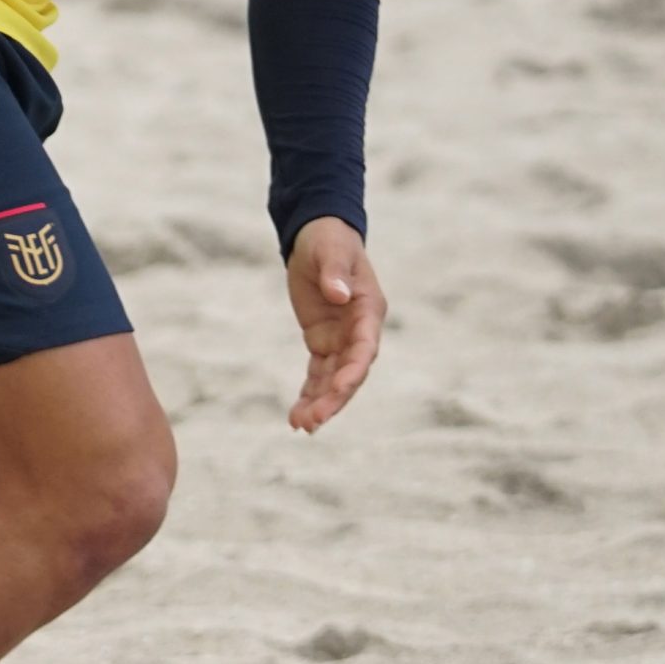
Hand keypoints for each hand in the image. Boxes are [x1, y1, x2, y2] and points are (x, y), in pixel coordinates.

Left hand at [286, 217, 386, 431]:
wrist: (318, 237)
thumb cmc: (330, 241)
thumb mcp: (331, 251)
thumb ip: (335, 273)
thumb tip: (339, 294)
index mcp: (368, 310)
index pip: (365, 348)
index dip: (353, 371)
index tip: (338, 389)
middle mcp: (359, 331)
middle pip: (350, 372)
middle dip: (333, 398)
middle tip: (311, 422)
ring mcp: (341, 340)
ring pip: (332, 379)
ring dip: (319, 403)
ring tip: (299, 426)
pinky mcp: (322, 342)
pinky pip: (317, 374)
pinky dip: (309, 394)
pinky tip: (296, 416)